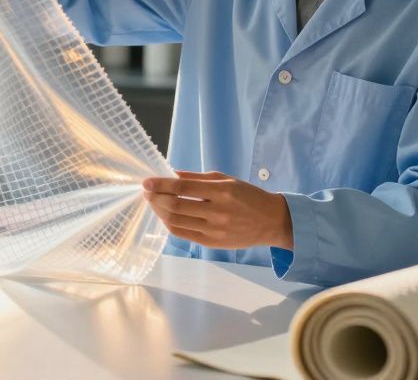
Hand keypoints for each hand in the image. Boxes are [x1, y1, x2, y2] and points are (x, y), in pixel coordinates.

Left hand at [143, 170, 292, 249]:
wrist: (271, 221)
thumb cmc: (248, 196)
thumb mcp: (226, 179)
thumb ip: (196, 178)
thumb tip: (171, 173)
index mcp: (221, 192)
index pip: (183, 188)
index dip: (161, 185)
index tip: (146, 182)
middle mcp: (217, 212)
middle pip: (176, 206)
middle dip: (156, 198)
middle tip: (147, 192)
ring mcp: (214, 230)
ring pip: (177, 222)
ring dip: (160, 211)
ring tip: (154, 202)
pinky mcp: (213, 243)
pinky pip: (184, 234)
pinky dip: (170, 224)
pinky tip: (166, 215)